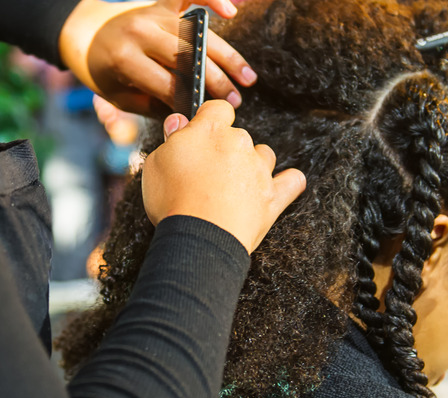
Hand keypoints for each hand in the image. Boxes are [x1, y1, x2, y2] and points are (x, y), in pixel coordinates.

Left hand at [59, 0, 256, 115]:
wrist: (84, 33)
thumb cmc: (104, 72)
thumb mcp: (120, 96)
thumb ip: (153, 105)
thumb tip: (188, 116)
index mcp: (125, 60)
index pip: (167, 84)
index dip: (189, 102)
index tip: (208, 115)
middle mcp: (140, 32)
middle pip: (188, 58)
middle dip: (216, 81)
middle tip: (236, 100)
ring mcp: (152, 15)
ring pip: (198, 35)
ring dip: (226, 56)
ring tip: (247, 77)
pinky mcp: (160, 4)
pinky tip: (232, 10)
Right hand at [142, 100, 305, 253]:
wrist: (199, 238)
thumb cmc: (172, 200)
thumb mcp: (156, 164)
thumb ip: (172, 139)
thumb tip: (179, 122)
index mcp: (210, 131)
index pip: (218, 109)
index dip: (209, 118)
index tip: (200, 132)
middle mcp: (240, 144)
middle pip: (239, 135)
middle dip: (226, 149)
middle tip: (207, 173)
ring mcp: (259, 171)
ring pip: (264, 155)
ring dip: (254, 164)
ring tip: (235, 184)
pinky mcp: (273, 197)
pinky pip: (291, 182)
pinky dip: (289, 182)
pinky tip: (283, 185)